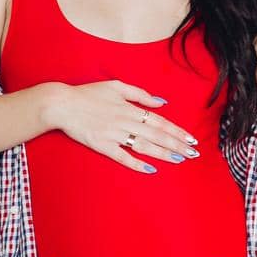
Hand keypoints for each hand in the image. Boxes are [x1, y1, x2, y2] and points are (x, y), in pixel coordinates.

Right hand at [46, 79, 199, 172]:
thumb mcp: (116, 86)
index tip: (191, 139)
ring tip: (179, 160)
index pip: (159, 121)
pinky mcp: (102, 146)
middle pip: (157, 135)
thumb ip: (140, 94)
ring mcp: (114, 135)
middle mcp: (125, 121)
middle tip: (194, 154)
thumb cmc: (88, 94)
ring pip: (144, 146)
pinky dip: (137, 163)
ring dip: (163, 154)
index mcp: (130, 108)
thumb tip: (161, 102)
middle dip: (177, 144)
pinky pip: (122, 156)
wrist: (62, 104)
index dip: (177, 131)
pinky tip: (150, 169)